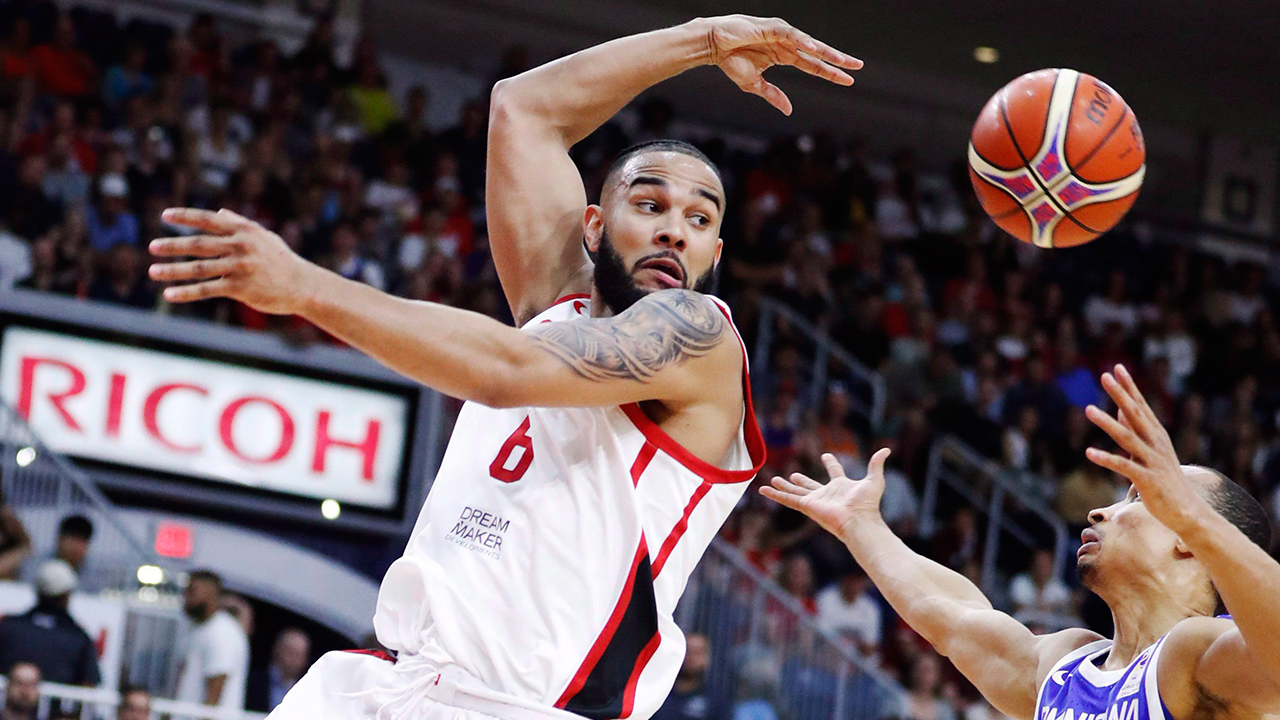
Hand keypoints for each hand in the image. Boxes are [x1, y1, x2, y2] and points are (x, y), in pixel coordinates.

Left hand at [149, 208, 316, 314]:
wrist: (302, 285)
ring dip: (173, 270)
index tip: (165, 215)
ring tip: (153, 272)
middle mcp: (241, 246)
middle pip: (199, 244)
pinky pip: (207, 290)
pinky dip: (187, 292)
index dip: (186, 216)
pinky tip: (169, 294)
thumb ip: (240, 223)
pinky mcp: (240, 287)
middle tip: (152, 247)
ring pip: (199, 268)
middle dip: (173, 245)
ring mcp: (240, 267)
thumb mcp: (264, 237)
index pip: (209, 219)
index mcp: (244, 230)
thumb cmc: (281, 260)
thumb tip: (219, 211)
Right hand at [698, 15, 862, 114]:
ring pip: (809, 44)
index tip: (848, 80)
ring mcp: (781, 35)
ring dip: (825, 51)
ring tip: (841, 60)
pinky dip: (802, 41)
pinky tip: (813, 48)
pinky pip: (791, 35)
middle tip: (858, 66)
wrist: (713, 46)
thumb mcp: (754, 84)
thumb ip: (773, 95)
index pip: (813, 66)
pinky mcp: (772, 28)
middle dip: (837, 60)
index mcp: (785, 56)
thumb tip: (789, 111)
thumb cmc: (731, 61)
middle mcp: (787, 45)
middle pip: (817, 54)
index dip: (830, 72)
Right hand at [760, 449, 889, 538]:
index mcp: (841, 487)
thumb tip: (887, 449)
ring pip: (795, 492)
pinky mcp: (807, 507)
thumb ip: (877, 464)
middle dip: (802, 481)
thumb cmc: (867, 504)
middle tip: (794, 475)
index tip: (826, 456)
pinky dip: (775, 495)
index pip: (834, 472)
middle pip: (810, 485)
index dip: (831, 463)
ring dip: (784, 487)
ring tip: (772, 480)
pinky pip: (788, 500)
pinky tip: (763, 491)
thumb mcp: (874, 480)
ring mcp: (815, 501)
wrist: (859, 521)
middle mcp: (826, 494)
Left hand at [1084, 364, 1211, 535]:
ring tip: (1087, 409)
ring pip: (1127, 437)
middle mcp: (1155, 443)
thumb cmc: (1166, 479)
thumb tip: (1120, 409)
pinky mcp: (1147, 480)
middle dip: (1120, 394)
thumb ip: (1136, 429)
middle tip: (1104, 376)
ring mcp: (1152, 460)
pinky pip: (1124, 466)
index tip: (1117, 368)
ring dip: (1107, 423)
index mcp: (1157, 435)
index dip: (1129, 387)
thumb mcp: (1152, 449)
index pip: (1140, 406)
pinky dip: (1106, 459)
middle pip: (1135, 414)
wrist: (1187, 510)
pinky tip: (1089, 452)